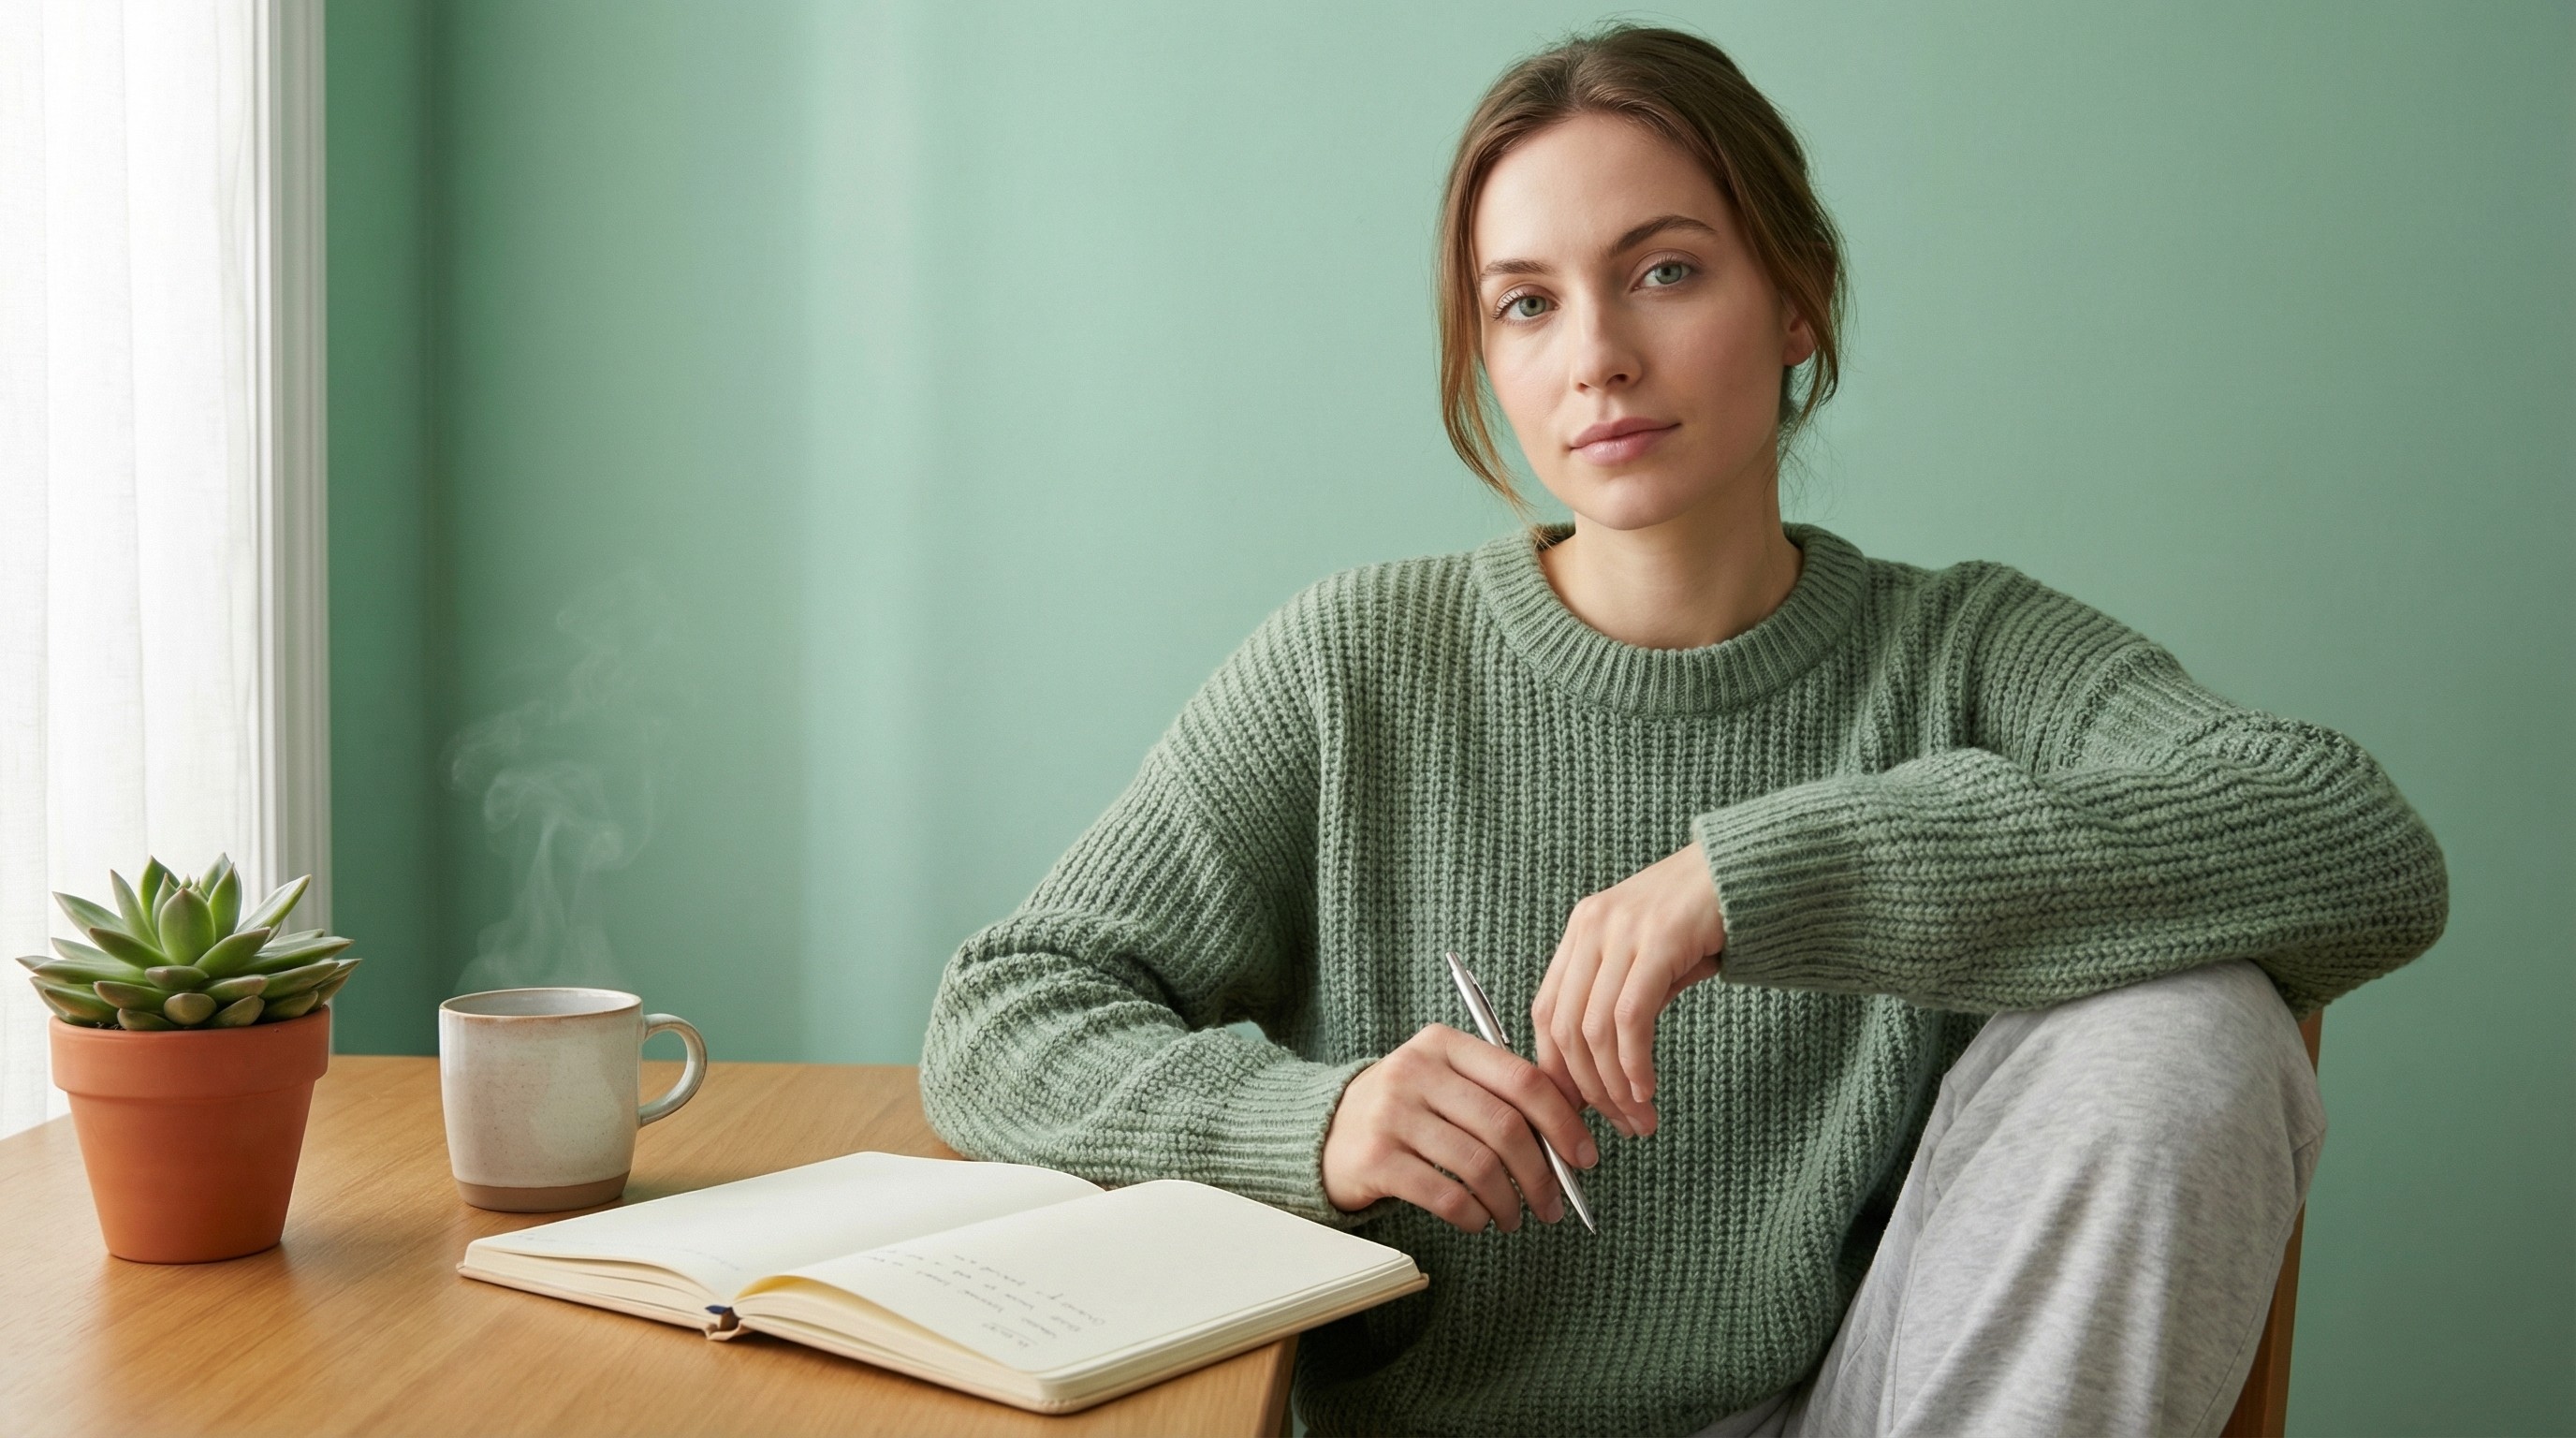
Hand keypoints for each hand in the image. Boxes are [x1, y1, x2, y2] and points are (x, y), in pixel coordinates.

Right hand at [1320, 1022, 1598, 1232]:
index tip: (1585, 1157)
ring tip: (1514, 1218)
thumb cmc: (1405, 1109)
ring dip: (1509, 1202)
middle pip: (1505, 1126)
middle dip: (1542, 1174)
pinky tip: (1478, 1221)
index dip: (1563, 1121)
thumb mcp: (1445, 1081)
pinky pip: (1445, 1195)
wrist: (1324, 1131)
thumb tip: (1570, 1137)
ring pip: (1479, 1165)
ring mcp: (1392, 1113)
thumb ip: (1498, 1094)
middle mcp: (1416, 1071)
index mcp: (1443, 1043)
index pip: (1522, 1078)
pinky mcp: (1375, 1158)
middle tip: (1554, 1204)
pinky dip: (1473, 1215)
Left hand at [1532, 840, 1726, 1139]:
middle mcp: (1591, 926)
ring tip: (1639, 1118)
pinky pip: (1630, 1016)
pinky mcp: (1658, 940)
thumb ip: (1623, 1001)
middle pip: (1564, 1028)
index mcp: (1582, 930)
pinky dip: (1634, 1062)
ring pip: (1595, 1029)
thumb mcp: (1651, 959)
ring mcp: (1621, 930)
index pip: (1546, 1012)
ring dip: (1615, 1086)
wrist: (1755, 869)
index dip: (1557, 1070)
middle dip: (1588, 1090)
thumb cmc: (1707, 918)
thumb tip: (1604, 1072)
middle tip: (1618, 1126)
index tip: (1579, 1111)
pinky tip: (1647, 1088)